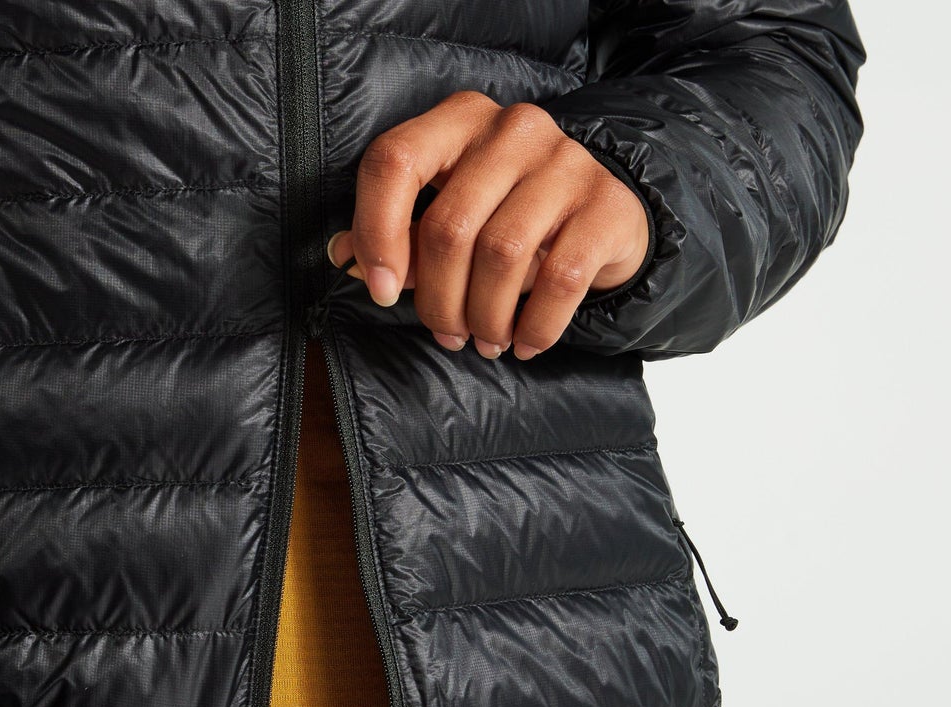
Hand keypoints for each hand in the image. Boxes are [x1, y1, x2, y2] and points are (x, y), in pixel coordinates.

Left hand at [326, 90, 649, 360]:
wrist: (605, 215)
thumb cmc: (509, 215)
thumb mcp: (451, 214)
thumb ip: (398, 233)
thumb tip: (343, 256)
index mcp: (459, 119)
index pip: (394, 161)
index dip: (375, 232)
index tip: (380, 290)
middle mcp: (513, 129)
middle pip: (448, 225)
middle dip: (437, 298)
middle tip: (445, 333)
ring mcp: (566, 161)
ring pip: (501, 255)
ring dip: (484, 317)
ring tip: (484, 342)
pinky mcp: (607, 205)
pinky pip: (560, 280)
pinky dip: (534, 326)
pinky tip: (524, 344)